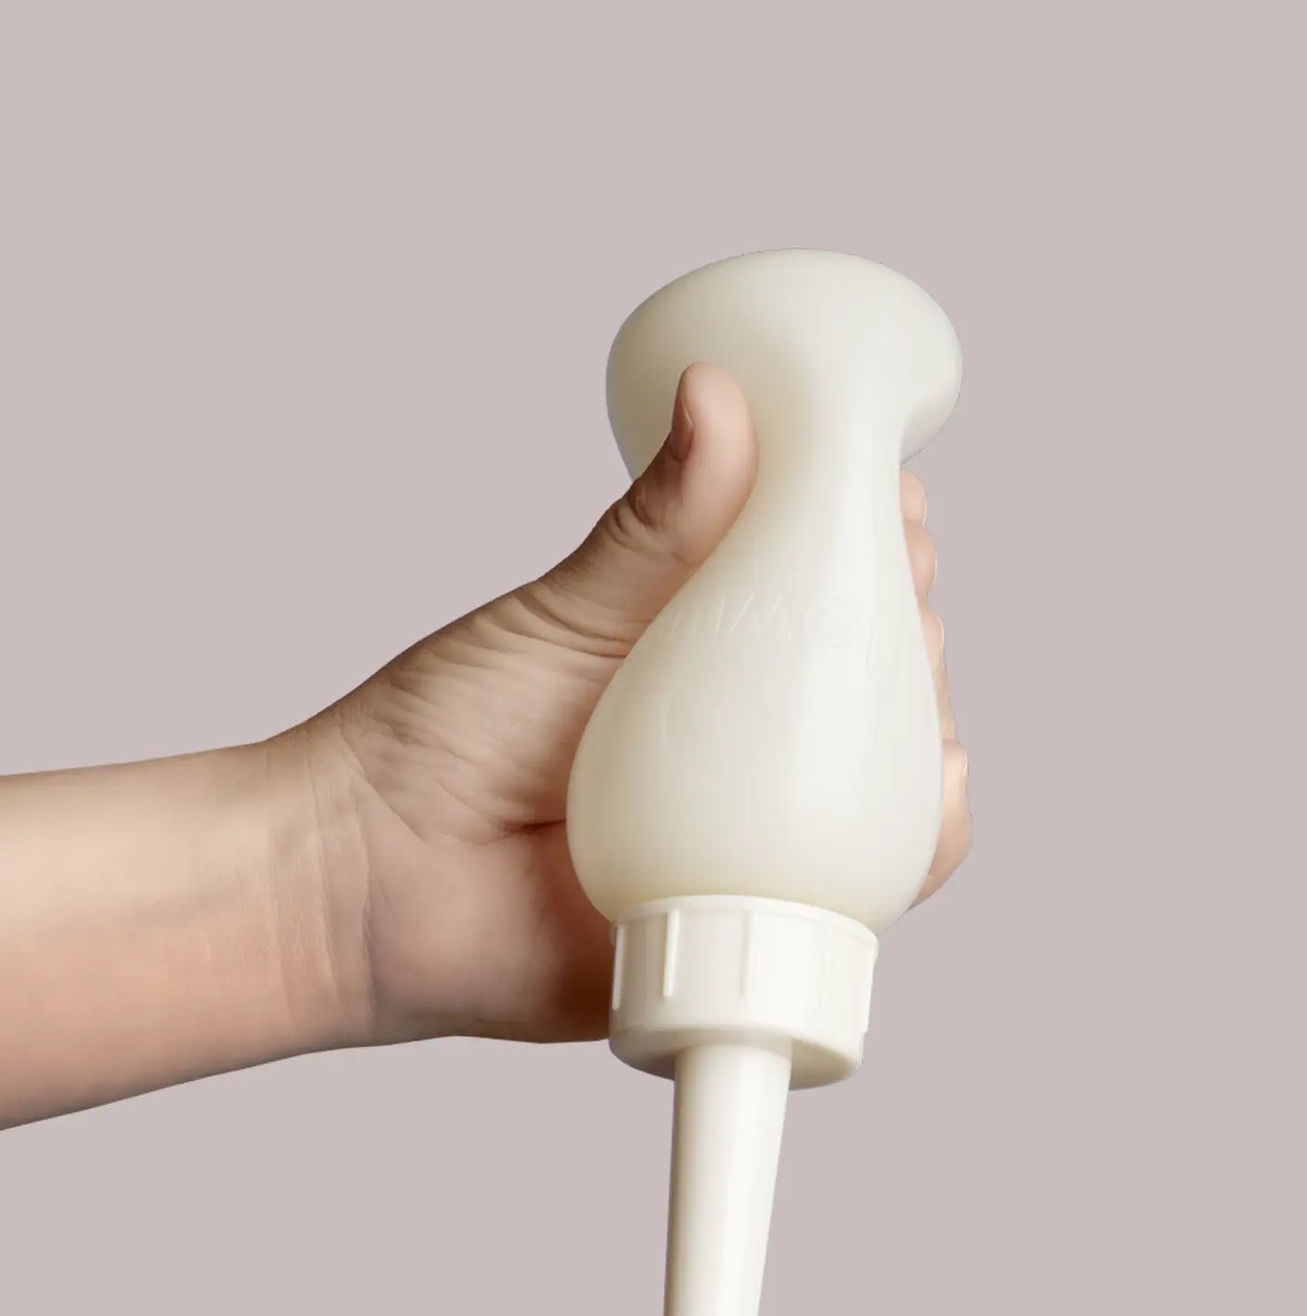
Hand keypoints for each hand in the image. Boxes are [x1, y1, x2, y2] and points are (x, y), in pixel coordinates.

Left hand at [291, 363, 971, 1049]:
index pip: (814, 590)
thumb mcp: (560, 616)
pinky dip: (914, 848)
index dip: (872, 544)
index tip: (897, 499)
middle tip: (906, 582)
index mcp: (693, 658)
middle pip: (865, 681)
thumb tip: (722, 396)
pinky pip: (855, 893)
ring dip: (925, 729)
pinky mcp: (744, 920)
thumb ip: (649, 529)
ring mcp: (742, 832)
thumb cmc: (437, 742)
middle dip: (909, 628)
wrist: (367, 888)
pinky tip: (931, 797)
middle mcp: (730, 744)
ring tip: (926, 685)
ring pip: (876, 783)